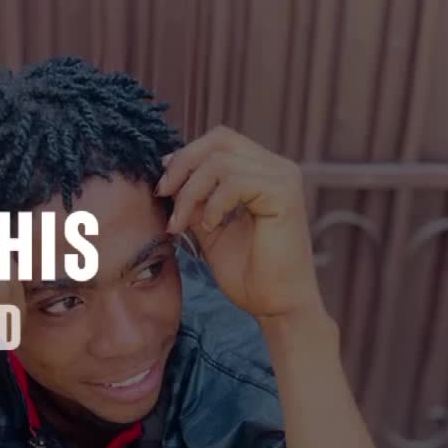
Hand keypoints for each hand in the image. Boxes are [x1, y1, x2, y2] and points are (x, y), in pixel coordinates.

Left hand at [157, 127, 323, 325]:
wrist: (277, 307)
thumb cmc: (249, 276)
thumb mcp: (211, 230)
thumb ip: (196, 202)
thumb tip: (168, 180)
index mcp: (262, 172)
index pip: (219, 142)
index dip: (185, 156)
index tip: (162, 187)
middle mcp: (277, 168)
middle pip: (219, 140)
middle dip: (182, 165)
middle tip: (162, 195)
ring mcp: (283, 178)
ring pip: (220, 161)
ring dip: (190, 193)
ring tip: (181, 225)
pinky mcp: (284, 194)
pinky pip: (235, 182)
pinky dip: (214, 204)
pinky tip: (210, 228)